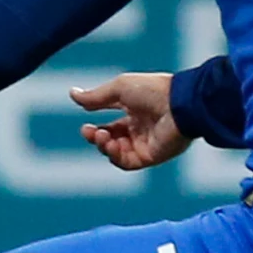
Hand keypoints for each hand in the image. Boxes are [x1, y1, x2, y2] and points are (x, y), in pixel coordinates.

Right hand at [73, 73, 189, 170]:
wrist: (179, 104)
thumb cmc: (153, 91)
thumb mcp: (119, 88)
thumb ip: (96, 97)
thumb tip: (73, 94)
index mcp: (136, 112)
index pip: (111, 125)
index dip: (96, 127)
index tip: (87, 124)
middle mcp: (141, 129)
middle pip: (111, 141)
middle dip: (96, 138)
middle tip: (90, 132)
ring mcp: (146, 144)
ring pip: (116, 154)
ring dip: (104, 146)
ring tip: (103, 136)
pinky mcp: (151, 156)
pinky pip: (127, 163)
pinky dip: (115, 156)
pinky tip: (112, 145)